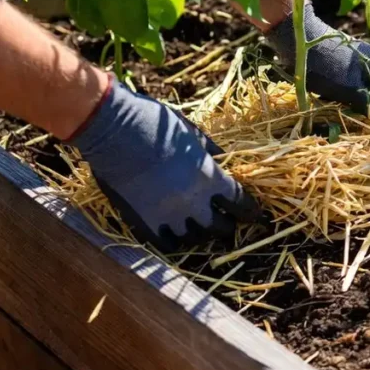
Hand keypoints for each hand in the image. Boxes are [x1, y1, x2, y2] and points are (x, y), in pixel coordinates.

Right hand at [68, 77, 260, 251]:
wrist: (113, 129)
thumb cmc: (156, 124)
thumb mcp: (195, 135)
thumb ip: (214, 156)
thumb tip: (230, 166)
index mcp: (210, 179)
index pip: (242, 205)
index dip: (251, 212)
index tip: (256, 216)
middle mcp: (193, 202)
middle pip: (221, 228)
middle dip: (227, 226)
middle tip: (227, 222)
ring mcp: (168, 216)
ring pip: (195, 239)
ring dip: (202, 234)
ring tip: (202, 228)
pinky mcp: (143, 222)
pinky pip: (167, 245)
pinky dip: (176, 242)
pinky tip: (178, 235)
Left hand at [268, 0, 369, 131]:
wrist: (299, 40)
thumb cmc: (328, 68)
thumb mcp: (356, 94)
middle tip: (361, 124)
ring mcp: (365, 65)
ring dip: (360, 107)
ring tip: (343, 109)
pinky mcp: (349, 67)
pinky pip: (356, 89)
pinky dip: (347, 98)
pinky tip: (333, 99)